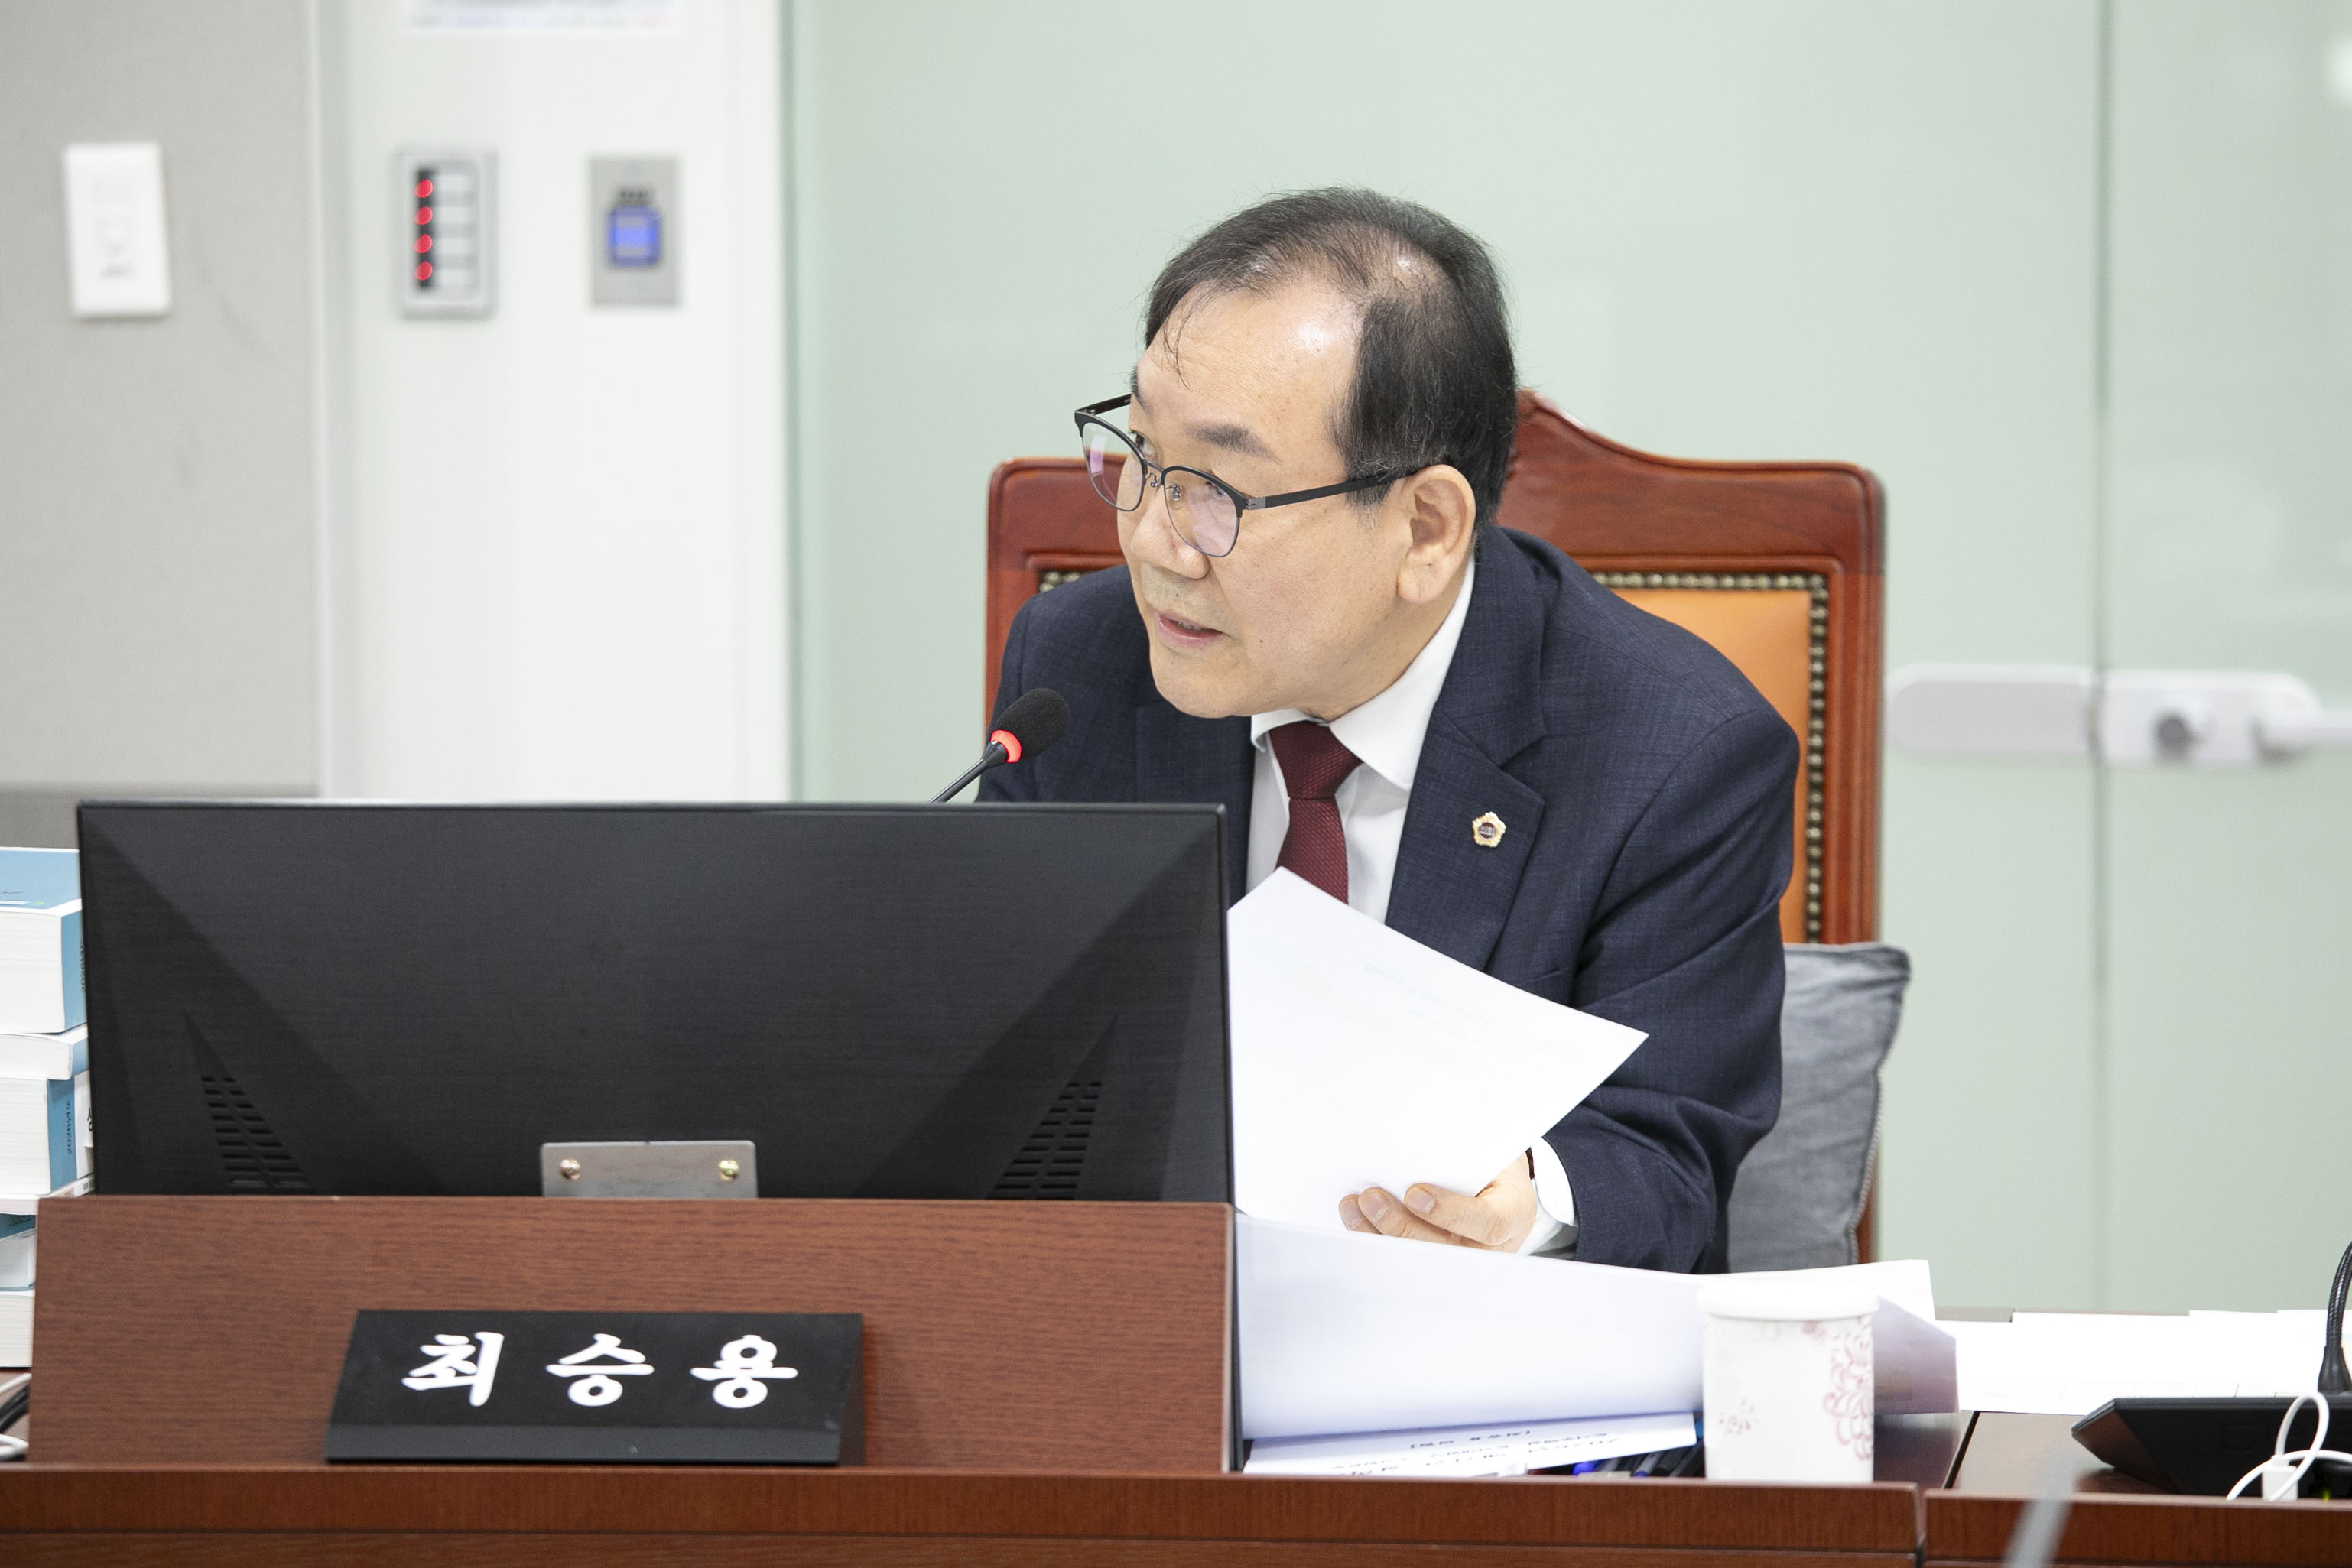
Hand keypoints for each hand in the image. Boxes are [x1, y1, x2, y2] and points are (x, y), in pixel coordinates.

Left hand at [1338, 1151, 1537, 1250]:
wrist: (1498, 1188)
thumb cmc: (1492, 1165)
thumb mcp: (1492, 1151)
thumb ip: (1466, 1149)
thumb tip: (1418, 1133)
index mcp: (1514, 1214)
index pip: (1488, 1223)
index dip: (1449, 1212)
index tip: (1414, 1193)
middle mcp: (1491, 1248)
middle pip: (1444, 1249)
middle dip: (1401, 1225)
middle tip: (1371, 1198)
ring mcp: (1463, 1262)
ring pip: (1419, 1261)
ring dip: (1379, 1235)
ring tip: (1354, 1206)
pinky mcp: (1436, 1264)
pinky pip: (1404, 1260)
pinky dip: (1375, 1241)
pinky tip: (1356, 1221)